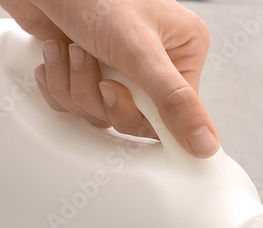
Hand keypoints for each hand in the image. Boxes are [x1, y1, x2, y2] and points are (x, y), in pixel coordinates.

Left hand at [0, 0, 219, 157]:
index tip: (112, 93)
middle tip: (88, 60)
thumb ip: (174, 101)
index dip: (135, 113)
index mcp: (182, 52)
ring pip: (97, 112)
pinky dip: (57, 82)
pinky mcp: (86, 71)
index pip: (170, 116)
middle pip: (129, 118)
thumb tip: (207, 145)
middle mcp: (154, 61)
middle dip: (96, 95)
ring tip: (69, 48)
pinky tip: (55, 52)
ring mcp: (118, 67)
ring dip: (73, 85)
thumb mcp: (140, 51)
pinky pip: (73, 104)